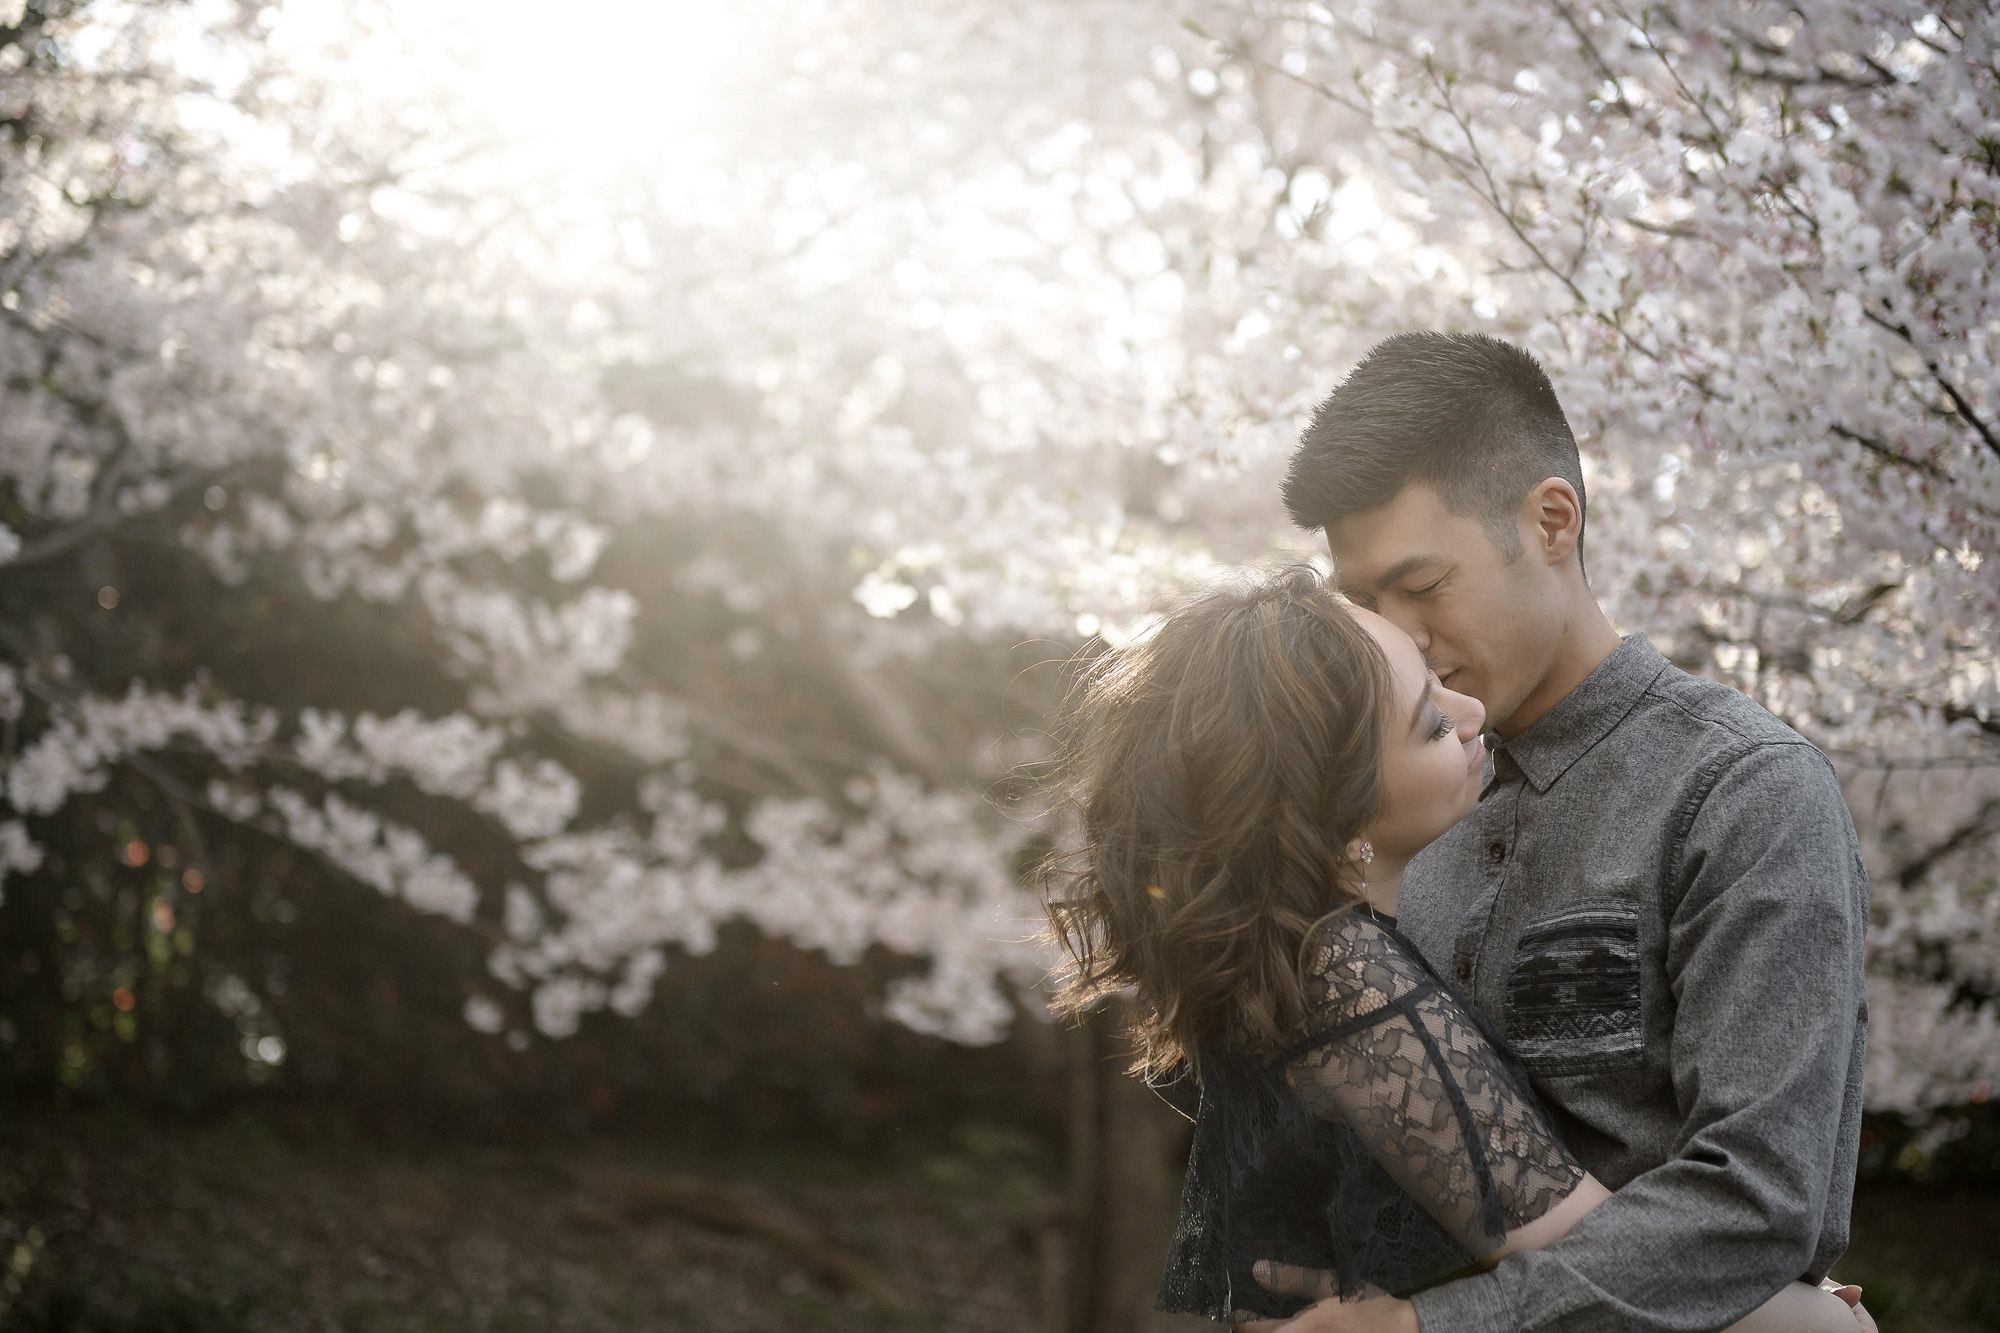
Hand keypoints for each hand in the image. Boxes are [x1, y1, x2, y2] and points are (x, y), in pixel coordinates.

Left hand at [1233, 1265, 1416, 1332]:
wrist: (1404, 1332)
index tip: (1239, 1309)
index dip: (1241, 1319)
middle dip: (1254, 1331)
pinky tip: (1298, 1329)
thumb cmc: (1367, 1308)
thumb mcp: (1329, 1285)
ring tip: (1275, 1323)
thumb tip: (1256, 1271)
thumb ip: (1291, 1279)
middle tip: (1253, 1318)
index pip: (1252, 1330)